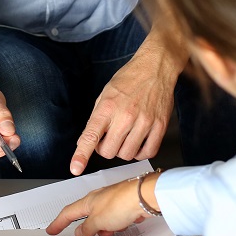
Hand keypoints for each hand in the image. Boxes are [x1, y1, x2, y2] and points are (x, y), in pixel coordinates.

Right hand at [45, 172, 157, 235]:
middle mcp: (99, 199)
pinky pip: (117, 220)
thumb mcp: (99, 221)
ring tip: (115, 229)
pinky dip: (119, 226)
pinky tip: (125, 226)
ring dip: (108, 229)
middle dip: (91, 230)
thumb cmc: (122, 203)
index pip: (69, 213)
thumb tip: (79, 233)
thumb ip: (87, 229)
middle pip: (88, 218)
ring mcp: (113, 202)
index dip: (59, 222)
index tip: (52, 230)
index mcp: (88, 201)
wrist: (145, 196)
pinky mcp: (126, 206)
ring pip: (104, 221)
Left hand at [71, 45, 177, 174]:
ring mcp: (144, 122)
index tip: (75, 168)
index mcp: (107, 107)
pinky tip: (138, 141)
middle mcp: (125, 116)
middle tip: (109, 137)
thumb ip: (96, 119)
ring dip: (123, 150)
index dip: (82, 155)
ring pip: (127, 155)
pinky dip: (140, 152)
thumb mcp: (105, 94)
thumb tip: (86, 141)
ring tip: (125, 136)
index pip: (91, 136)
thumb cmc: (129, 79)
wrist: (155, 67)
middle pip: (109, 152)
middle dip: (106, 149)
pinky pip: (148, 152)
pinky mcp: (159, 126)